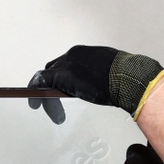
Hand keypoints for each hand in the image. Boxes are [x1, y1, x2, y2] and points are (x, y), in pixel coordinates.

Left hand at [27, 45, 163, 123]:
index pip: (66, 64)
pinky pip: (41, 82)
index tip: (61, 88)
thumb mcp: (109, 72)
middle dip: (51, 86)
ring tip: (48, 109)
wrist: (128, 78)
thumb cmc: (126, 77)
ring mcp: (66, 64)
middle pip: (54, 70)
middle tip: (52, 102)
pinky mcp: (62, 75)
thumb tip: (97, 83)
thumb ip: (97, 75)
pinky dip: (35, 91)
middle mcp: (73, 55)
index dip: (61, 78)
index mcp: (85, 53)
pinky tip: (35, 102)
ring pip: (47, 77)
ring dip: (45, 93)